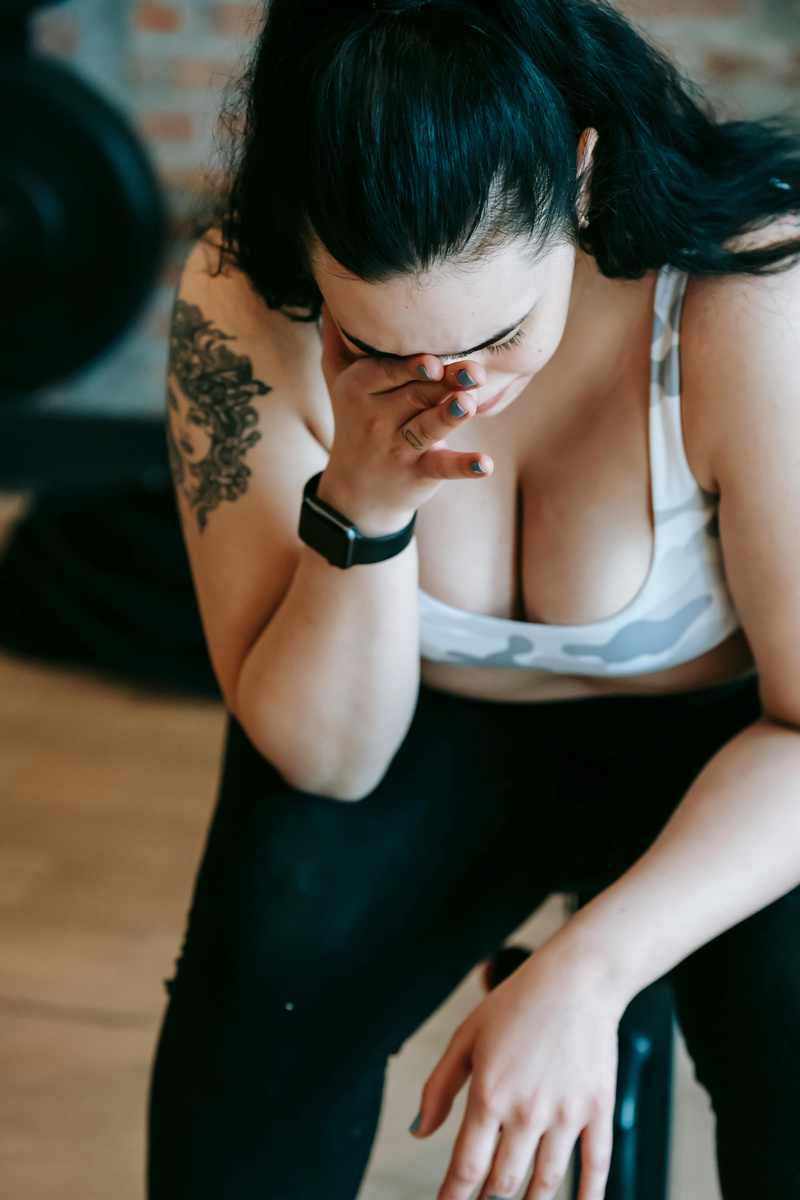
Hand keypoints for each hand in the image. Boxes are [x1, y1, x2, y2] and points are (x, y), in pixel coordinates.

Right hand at [317, 301, 494, 534]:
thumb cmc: (354, 424)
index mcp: (359, 389)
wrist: (356, 492)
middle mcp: (376, 418)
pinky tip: (485, 464)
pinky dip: (464, 466)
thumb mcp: (337, 383)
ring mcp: (397, 448)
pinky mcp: (418, 473)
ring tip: (469, 404)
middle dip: (443, 383)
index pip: (386, 371)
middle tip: (475, 370)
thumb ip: (338, 341)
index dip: (409, 365)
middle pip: (414, 394)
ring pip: (427, 427)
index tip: (432, 358)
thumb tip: (331, 294)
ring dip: (449, 417)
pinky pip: (442, 467)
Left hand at [411, 940, 621, 1199]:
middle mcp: (527, 1111)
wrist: (577, 978)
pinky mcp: (598, 1109)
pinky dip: (587, 1195)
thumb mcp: (466, 1036)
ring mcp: (566, 1114)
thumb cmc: (519, 1001)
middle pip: (504, 1182)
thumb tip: (419, 1131)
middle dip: (490, 1198)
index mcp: (490, 1093)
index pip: (467, 1167)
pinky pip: (595, 1166)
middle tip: (484, 1198)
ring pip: (546, 1182)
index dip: (453, 1196)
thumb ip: (439, 1087)